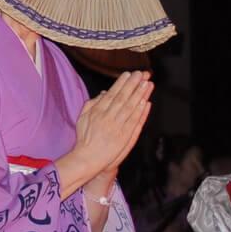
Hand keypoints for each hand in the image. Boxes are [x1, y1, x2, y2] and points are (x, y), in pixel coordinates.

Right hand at [56, 71, 151, 197]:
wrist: (88, 157)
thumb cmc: (85, 138)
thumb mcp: (83, 117)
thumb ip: (92, 103)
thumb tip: (104, 93)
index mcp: (98, 111)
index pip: (112, 94)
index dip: (121, 83)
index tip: (129, 74)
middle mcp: (108, 117)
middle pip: (123, 98)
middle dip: (133, 85)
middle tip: (141, 74)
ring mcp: (117, 127)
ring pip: (130, 108)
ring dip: (140, 95)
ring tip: (147, 84)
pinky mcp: (124, 136)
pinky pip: (134, 122)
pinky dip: (140, 112)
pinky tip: (146, 103)